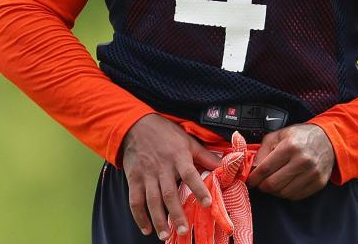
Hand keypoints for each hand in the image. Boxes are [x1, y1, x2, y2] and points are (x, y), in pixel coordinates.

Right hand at [120, 114, 220, 239]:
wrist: (136, 125)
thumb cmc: (166, 133)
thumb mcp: (188, 141)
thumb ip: (205, 156)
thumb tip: (224, 166)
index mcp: (178, 157)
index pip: (190, 174)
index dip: (199, 189)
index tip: (207, 203)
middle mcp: (162, 167)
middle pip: (169, 193)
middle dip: (176, 213)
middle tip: (184, 230)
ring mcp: (146, 175)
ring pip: (152, 200)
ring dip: (158, 219)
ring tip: (165, 236)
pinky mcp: (133, 179)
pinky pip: (135, 201)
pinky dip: (139, 217)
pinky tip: (146, 229)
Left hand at [246, 123, 334, 199]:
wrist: (327, 139)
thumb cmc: (300, 137)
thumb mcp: (278, 135)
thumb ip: (263, 150)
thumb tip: (252, 168)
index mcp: (290, 146)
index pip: (266, 169)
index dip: (254, 178)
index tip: (249, 181)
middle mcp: (302, 160)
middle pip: (273, 184)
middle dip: (262, 186)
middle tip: (260, 182)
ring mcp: (312, 173)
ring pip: (283, 193)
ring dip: (275, 191)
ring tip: (274, 181)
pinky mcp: (318, 183)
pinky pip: (296, 196)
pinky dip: (287, 193)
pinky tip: (286, 184)